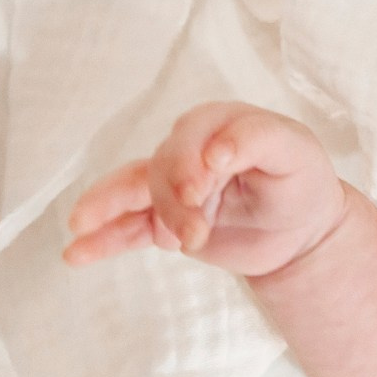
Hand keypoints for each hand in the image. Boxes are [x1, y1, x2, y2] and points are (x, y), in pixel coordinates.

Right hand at [64, 103, 347, 278]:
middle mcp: (190, 149)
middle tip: (195, 234)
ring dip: (120, 215)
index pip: (191, 133)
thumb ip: (259, 140)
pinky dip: (100, 239)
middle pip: (162, 168)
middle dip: (172, 202)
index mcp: (221, 123)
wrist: (300, 231)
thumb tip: (215, 151)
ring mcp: (171, 186)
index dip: (189, 160)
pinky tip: (75, 253)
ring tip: (90, 229)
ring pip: (136, 194)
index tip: (202, 187)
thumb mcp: (296, 153)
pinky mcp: (162, 221)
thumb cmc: (301, 181)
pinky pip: (124, 227)